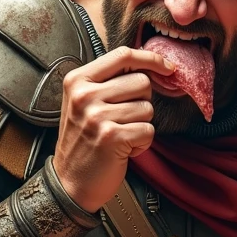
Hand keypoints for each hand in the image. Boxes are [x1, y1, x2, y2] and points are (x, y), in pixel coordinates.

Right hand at [54, 46, 175, 213]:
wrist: (70, 182)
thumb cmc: (83, 141)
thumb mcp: (84, 102)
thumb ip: (109, 81)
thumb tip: (151, 65)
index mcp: (78, 80)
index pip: (123, 55)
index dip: (151, 59)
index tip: (167, 68)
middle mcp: (84, 95)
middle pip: (141, 81)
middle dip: (143, 102)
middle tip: (125, 119)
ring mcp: (96, 116)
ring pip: (147, 108)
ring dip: (141, 125)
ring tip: (121, 136)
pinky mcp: (111, 137)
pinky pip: (148, 130)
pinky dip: (142, 143)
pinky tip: (123, 149)